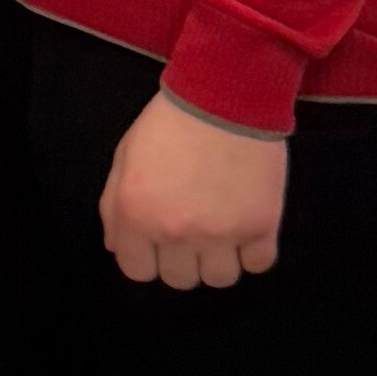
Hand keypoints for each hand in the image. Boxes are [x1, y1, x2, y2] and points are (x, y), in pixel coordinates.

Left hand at [100, 94, 287, 291]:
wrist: (226, 95)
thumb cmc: (169, 124)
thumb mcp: (125, 158)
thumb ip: (114, 208)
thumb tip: (119, 249)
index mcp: (137, 215)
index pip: (137, 271)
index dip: (147, 256)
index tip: (160, 238)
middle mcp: (177, 232)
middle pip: (180, 280)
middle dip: (183, 259)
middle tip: (193, 229)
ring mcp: (222, 232)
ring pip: (220, 279)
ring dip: (220, 259)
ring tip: (223, 230)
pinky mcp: (261, 225)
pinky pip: (258, 264)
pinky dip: (254, 251)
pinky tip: (247, 226)